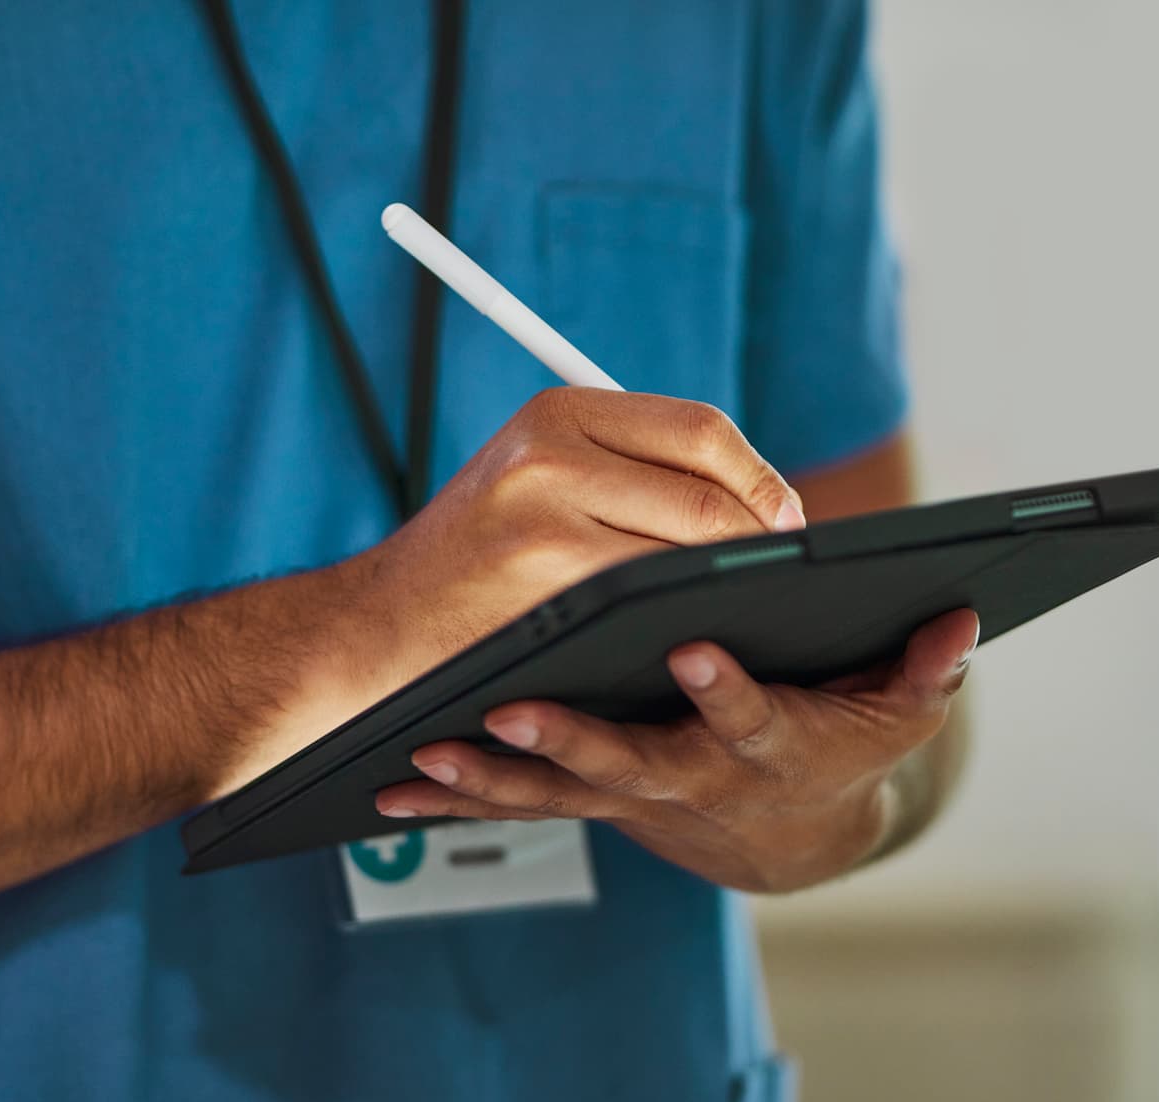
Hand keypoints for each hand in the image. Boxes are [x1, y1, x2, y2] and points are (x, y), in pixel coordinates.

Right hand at [335, 388, 805, 694]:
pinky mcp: (545, 573)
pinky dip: (691, 615)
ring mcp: (547, 510)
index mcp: (559, 410)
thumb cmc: (472, 567)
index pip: (701, 428)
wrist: (373, 632)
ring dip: (731, 580)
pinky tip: (697, 634)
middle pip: (709, 482)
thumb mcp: (536, 482)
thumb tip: (754, 495)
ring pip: (692, 541)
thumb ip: (626, 469)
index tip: (785, 522)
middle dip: (762, 534)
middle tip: (782, 572)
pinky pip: (656, 593)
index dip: (760, 478)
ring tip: (744, 605)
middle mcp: (552, 447)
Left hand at [375, 607, 980, 892]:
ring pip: (559, 790)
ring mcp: (633, 789)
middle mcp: (693, 776)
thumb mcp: (896, 716)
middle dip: (575, 742)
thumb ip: (925, 671)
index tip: (695, 645)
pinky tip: (401, 779)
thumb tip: (961, 622)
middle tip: (517, 713)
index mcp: (766, 744)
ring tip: (433, 751)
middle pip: (632, 762)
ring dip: (495, 778)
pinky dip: (461, 796)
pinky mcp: (590, 792)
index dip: (727, 688)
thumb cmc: (837, 745)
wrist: (783, 830)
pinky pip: (519, 802)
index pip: (750, 716)